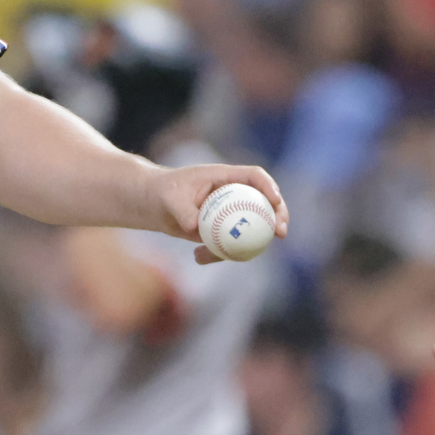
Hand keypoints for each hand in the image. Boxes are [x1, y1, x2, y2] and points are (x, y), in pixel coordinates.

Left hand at [150, 164, 288, 263]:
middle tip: (281, 233)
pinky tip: (197, 257)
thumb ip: (183, 210)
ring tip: (222, 256)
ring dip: (246, 246)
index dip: (270, 187)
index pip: (254, 176)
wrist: (153, 205)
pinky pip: (229, 245)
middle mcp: (233, 194)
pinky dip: (217, 254)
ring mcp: (229, 214)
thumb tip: (195, 227)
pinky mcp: (221, 231)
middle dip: (279, 216)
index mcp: (225, 177)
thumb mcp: (170, 198)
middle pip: (264, 202)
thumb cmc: (162, 192)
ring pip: (251, 229)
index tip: (275, 202)